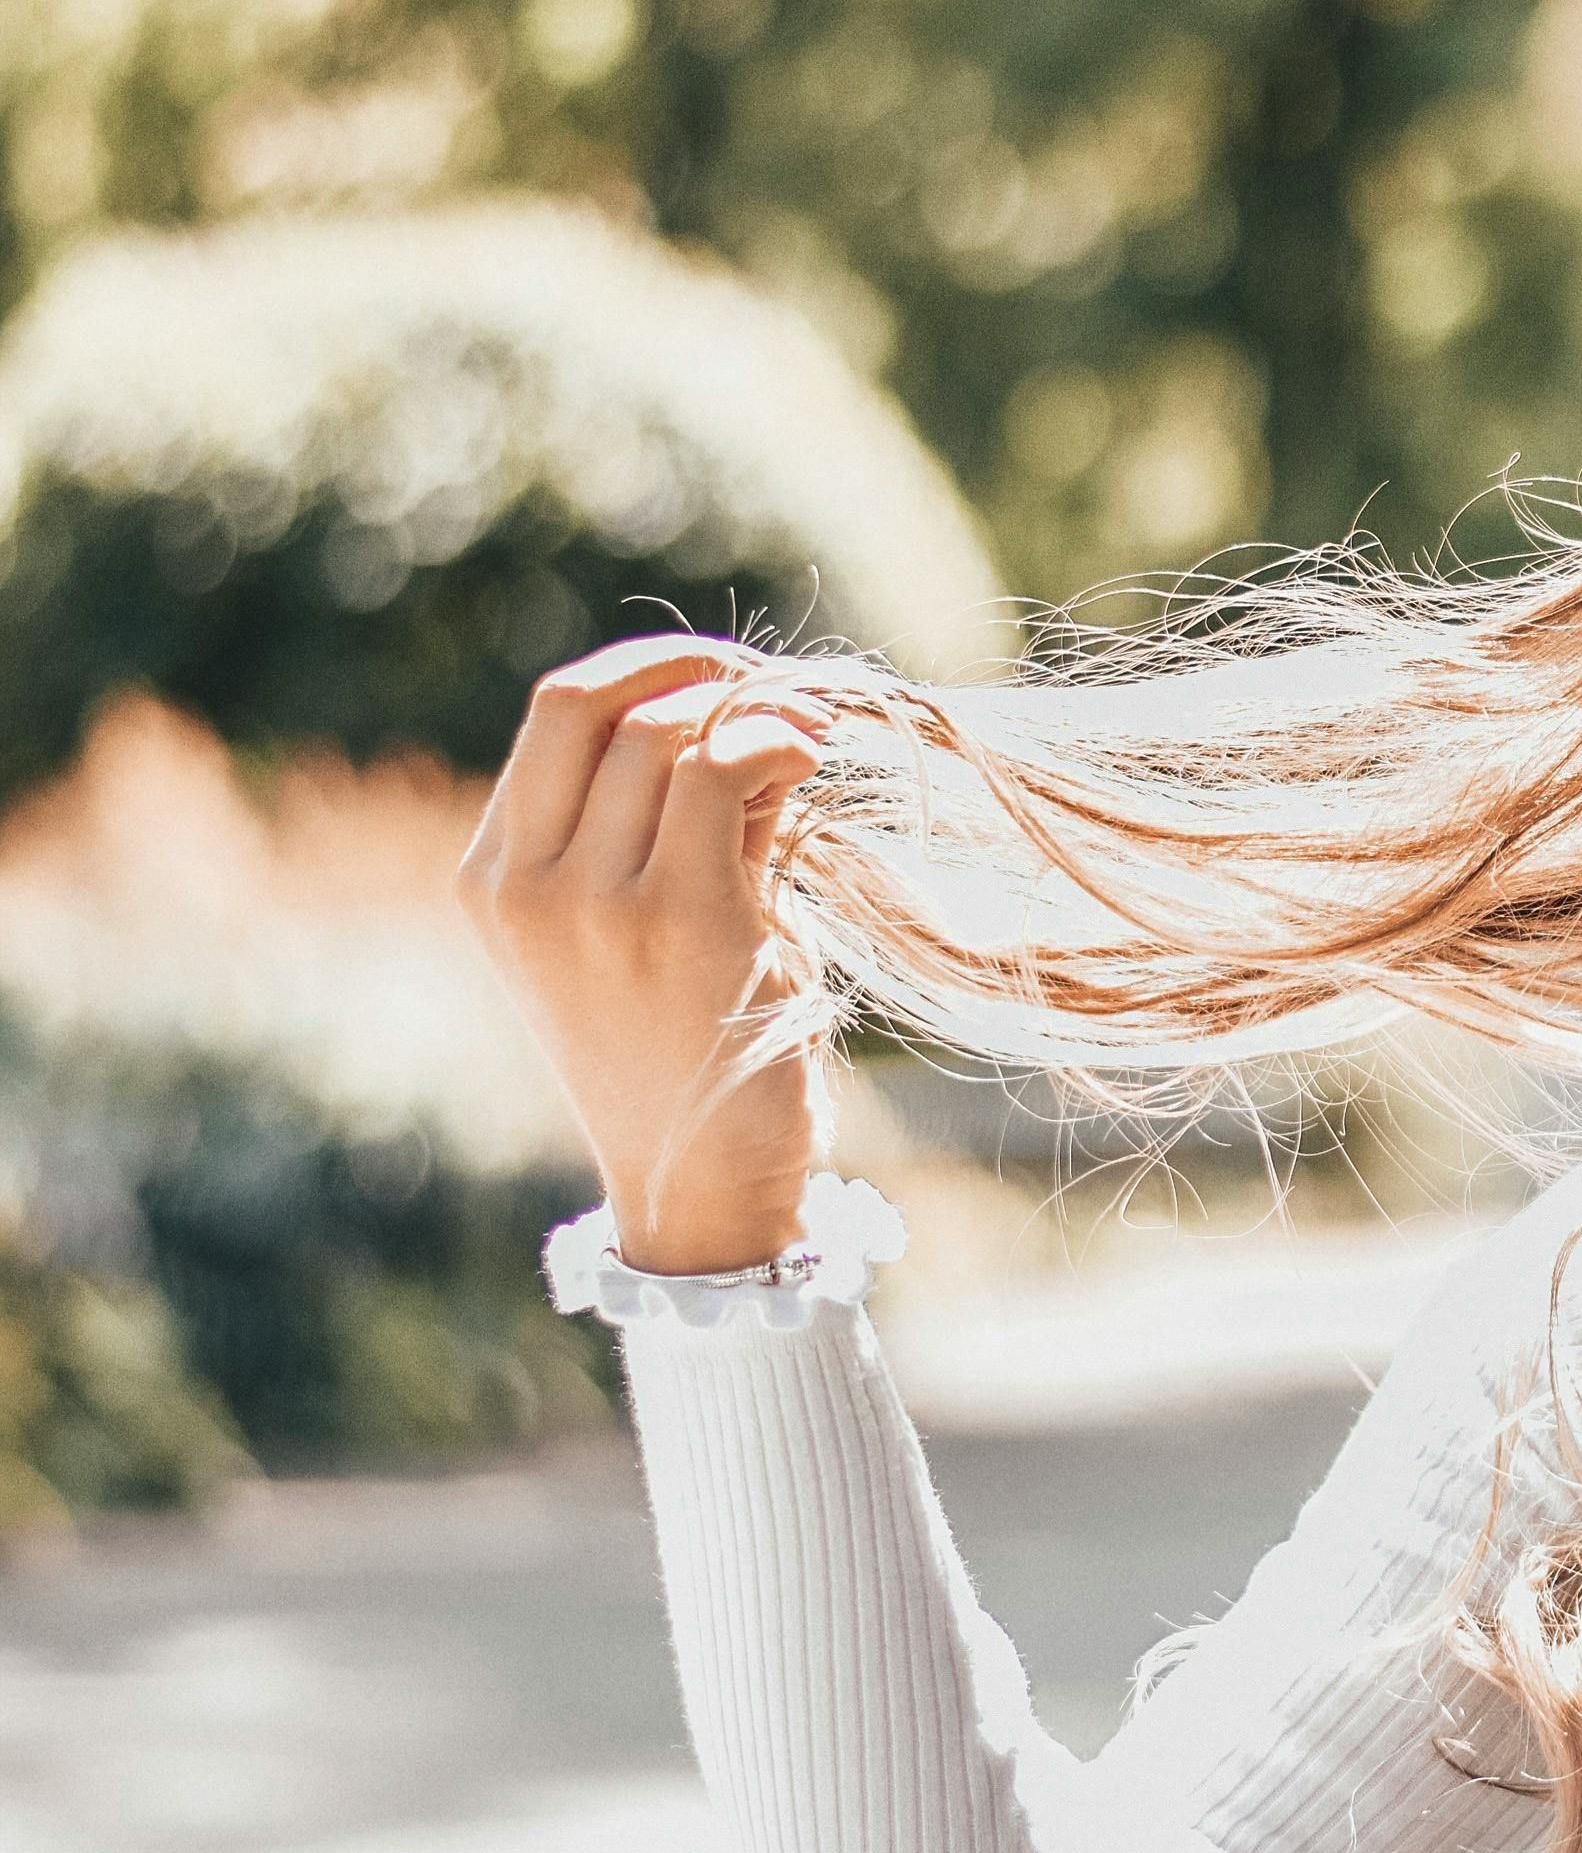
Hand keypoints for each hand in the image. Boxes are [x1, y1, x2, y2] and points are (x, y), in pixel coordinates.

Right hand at [456, 634, 836, 1272]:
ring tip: (812, 743)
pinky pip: (722, 770)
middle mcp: (525, 884)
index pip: (554, 714)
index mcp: (493, 879)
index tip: (725, 675)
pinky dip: (777, 741)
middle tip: (778, 690)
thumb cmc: (690, 1049)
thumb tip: (741, 711)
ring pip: (667, 731)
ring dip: (754, 711)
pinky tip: (816, 761)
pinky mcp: (676, 919)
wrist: (703, 1184)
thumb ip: (674, 821)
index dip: (647, 668)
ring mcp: (592, 902)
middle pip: (596, 701)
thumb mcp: (652, 920)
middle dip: (697, 670)